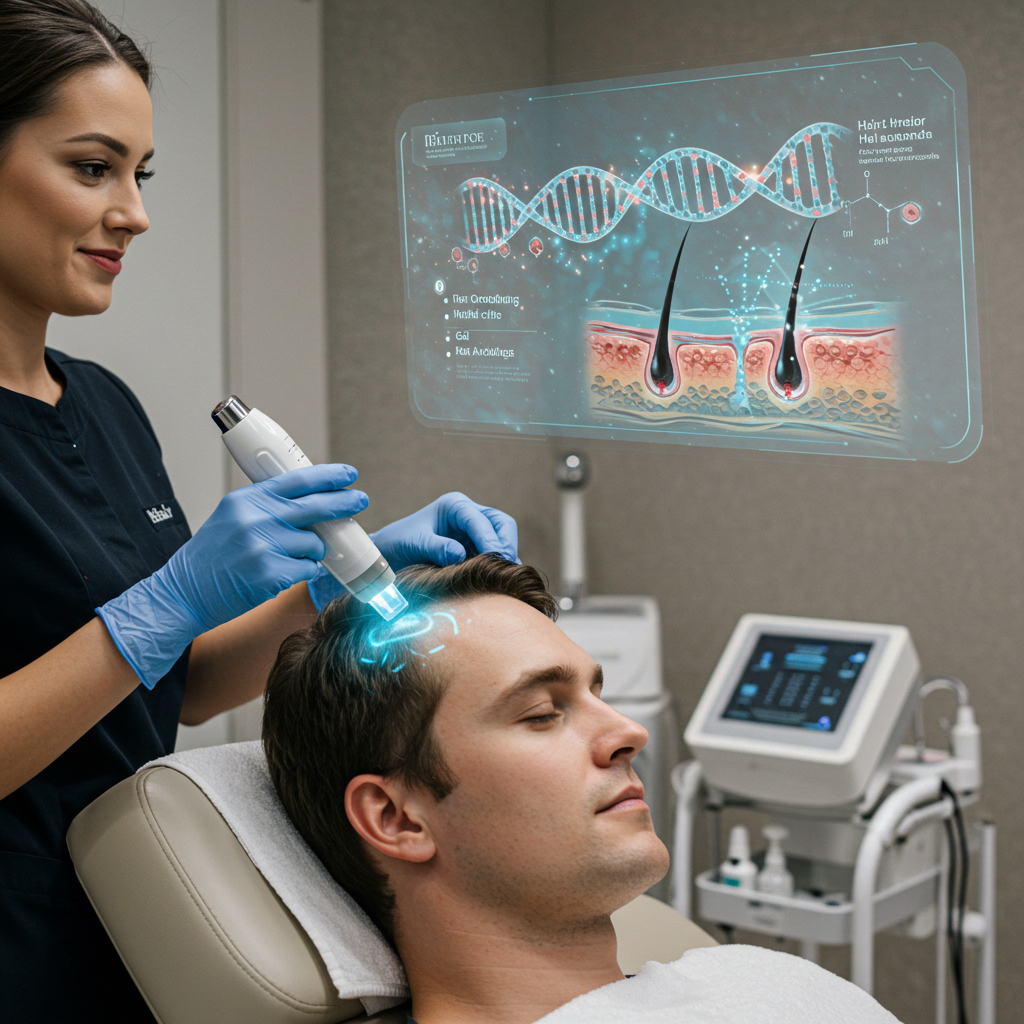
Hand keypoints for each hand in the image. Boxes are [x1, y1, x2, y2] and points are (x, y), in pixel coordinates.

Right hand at [98, 465, 366, 687]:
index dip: (329, 476)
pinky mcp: (271, 574)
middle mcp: (256, 518)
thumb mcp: (233, 516)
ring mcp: (264, 547)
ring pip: (315, 543)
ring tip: (286, 558)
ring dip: (311, 551)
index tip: (349, 475)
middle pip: (315, 506)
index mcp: (248, 499)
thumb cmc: (211, 556)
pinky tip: (280, 574)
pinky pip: (307, 568)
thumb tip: (312, 501)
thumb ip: (267, 506)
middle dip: (344, 503)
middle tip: (361, 500)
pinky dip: (302, 572)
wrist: (184, 592)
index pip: (298, 480)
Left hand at [307, 492, 518, 610]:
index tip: (496, 558)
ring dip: (505, 556)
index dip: (491, 539)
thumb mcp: (415, 543)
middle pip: (501, 524)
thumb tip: (460, 555)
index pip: (481, 519)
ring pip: (502, 538)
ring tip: (505, 577)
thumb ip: (437, 547)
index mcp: (454, 506)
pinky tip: (497, 581)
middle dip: (506, 544)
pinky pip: (494, 555)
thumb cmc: (397, 544)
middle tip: (508, 568)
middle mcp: (467, 515)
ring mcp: (473, 533)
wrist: (386, 556)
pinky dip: (498, 566)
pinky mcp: (474, 549)